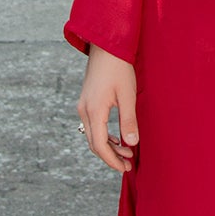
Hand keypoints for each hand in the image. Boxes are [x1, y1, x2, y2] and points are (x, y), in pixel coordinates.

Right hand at [78, 45, 138, 172]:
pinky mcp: (87, 102)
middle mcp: (84, 111)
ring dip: (109, 146)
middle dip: (111, 156)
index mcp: (94, 111)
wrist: (106, 47)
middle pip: (94, 143)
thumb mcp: (128, 96)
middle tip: (128, 165)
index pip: (100, 145)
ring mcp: (83, 106)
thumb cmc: (119, 68)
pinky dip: (105, 135)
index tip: (125, 168)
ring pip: (93, 135)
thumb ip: (128, 121)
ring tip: (127, 152)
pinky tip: (118, 138)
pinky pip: (93, 125)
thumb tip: (131, 144)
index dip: (112, 160)